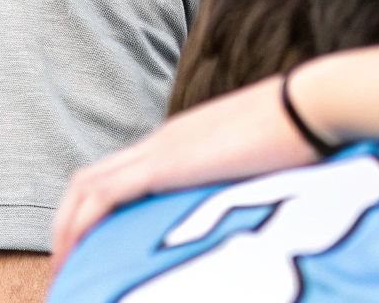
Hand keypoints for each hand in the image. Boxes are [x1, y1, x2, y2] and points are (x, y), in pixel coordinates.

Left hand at [50, 75, 319, 273]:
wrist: (314, 104)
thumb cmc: (305, 134)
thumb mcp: (263, 166)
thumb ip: (243, 183)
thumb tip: (254, 213)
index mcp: (183, 141)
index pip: (122, 175)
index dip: (97, 212)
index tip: (95, 249)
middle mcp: (163, 141)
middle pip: (92, 179)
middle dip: (70, 223)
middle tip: (67, 267)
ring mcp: (161, 147)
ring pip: (86, 187)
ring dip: (67, 230)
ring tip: (64, 273)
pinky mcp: (164, 162)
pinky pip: (102, 196)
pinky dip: (81, 226)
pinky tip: (78, 257)